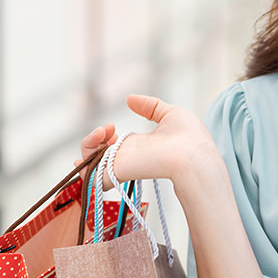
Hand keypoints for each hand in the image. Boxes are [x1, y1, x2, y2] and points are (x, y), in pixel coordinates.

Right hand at [73, 94, 217, 190]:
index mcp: (138, 146)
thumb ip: (151, 107)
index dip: (104, 137)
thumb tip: (130, 99)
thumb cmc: (189, 138)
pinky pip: (90, 178)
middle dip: (93, 138)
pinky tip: (98, 143)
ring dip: (87, 145)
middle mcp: (127, 157)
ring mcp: (121, 166)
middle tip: (108, 128)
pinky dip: (84, 165)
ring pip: (88, 164)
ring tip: (103, 133)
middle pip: (96, 155)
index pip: (112, 147)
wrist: (192, 155)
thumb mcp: (170, 114)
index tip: (111, 126)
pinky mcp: (116, 173)